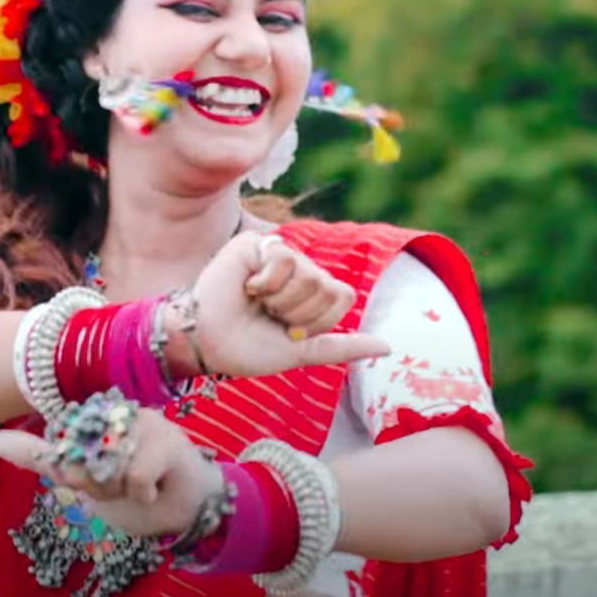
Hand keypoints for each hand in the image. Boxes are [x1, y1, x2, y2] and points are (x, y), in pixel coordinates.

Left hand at [0, 406, 217, 538]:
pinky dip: (141, 493)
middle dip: (96, 485)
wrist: (187, 504)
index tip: (95, 479)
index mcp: (95, 417)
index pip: (60, 442)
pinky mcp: (168, 439)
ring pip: (106, 467)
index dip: (71, 470)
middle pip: (78, 458)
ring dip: (119, 490)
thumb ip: (47, 458)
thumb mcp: (86, 478)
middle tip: (121, 486)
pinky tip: (156, 488)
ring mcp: (143, 421)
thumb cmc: (137, 487)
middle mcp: (117, 412)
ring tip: (140, 486)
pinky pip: (135, 475)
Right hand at [178, 231, 388, 379]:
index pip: (342, 295)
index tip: (289, 330)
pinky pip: (284, 257)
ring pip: (308, 273)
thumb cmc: (248, 350)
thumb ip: (342, 347)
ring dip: (280, 300)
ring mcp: (277, 254)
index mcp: (310, 291)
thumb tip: (388, 347)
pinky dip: (266, 282)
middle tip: (268, 316)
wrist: (208, 344)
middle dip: (297, 312)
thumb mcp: (302, 352)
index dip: (319, 319)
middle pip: (327, 286)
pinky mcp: (255, 245)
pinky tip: (246, 286)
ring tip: (255, 303)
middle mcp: (297, 269)